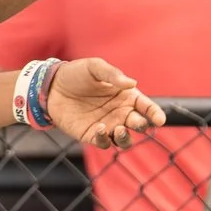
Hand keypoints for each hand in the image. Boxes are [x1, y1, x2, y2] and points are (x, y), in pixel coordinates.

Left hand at [44, 58, 163, 149]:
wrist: (51, 86)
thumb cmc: (76, 74)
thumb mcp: (94, 67)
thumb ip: (112, 75)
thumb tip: (132, 83)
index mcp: (126, 96)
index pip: (147, 107)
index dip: (155, 114)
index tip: (159, 120)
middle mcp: (120, 112)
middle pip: (139, 125)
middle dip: (142, 126)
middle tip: (135, 122)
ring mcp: (108, 125)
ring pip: (125, 140)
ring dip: (126, 138)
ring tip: (120, 129)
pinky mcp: (92, 135)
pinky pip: (105, 143)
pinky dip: (106, 140)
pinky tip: (101, 129)